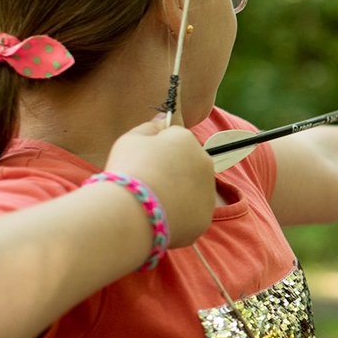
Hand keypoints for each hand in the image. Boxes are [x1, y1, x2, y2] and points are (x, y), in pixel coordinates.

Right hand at [104, 116, 215, 247]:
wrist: (132, 211)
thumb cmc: (129, 170)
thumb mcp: (131, 139)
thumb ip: (150, 127)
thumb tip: (163, 119)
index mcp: (187, 140)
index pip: (175, 141)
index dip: (156, 152)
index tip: (142, 163)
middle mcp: (205, 163)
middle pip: (187, 165)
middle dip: (172, 172)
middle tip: (147, 183)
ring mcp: (208, 192)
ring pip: (191, 190)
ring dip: (177, 194)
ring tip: (152, 202)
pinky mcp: (204, 217)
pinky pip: (190, 214)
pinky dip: (177, 216)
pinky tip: (158, 217)